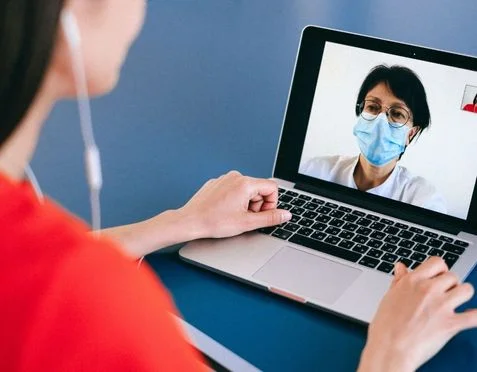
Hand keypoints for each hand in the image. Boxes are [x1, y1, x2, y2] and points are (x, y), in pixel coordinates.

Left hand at [180, 170, 291, 238]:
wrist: (190, 221)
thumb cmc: (214, 222)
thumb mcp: (247, 223)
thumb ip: (270, 218)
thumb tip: (285, 215)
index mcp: (245, 183)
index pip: (272, 188)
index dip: (271, 204)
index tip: (261, 215)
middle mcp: (235, 176)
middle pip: (259, 189)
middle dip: (257, 204)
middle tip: (245, 218)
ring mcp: (225, 178)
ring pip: (246, 190)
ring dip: (246, 203)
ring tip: (233, 215)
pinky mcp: (217, 183)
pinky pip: (233, 189)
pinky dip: (234, 200)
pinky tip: (224, 211)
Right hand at [358, 257, 476, 371]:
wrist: (389, 349)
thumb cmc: (385, 327)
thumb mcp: (388, 297)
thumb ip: (399, 281)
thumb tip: (400, 267)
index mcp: (412, 281)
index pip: (436, 263)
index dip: (440, 270)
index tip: (438, 277)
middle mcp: (428, 290)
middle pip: (453, 276)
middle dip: (450, 285)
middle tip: (444, 295)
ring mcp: (441, 306)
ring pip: (466, 290)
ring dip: (463, 297)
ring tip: (456, 304)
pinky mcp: (451, 324)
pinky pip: (474, 316)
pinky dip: (475, 316)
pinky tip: (471, 316)